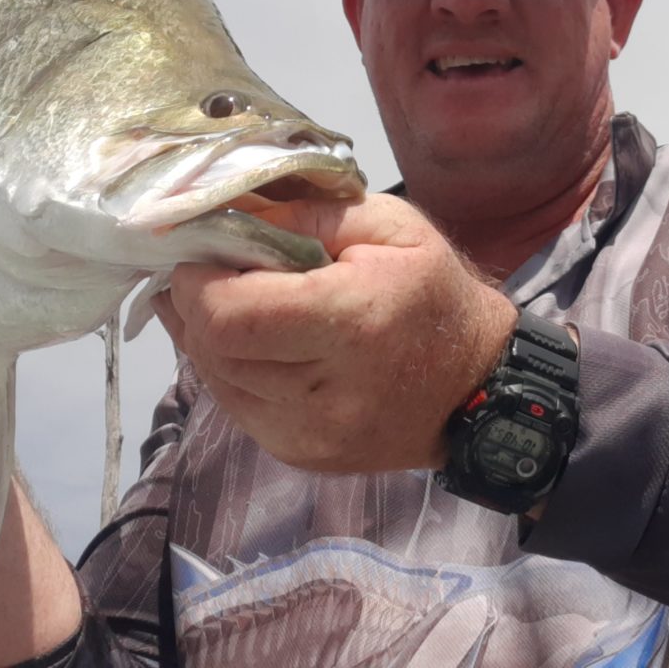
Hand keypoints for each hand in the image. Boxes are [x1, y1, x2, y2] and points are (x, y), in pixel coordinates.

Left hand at [152, 194, 516, 473]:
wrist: (475, 386)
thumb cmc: (431, 292)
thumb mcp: (386, 225)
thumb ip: (305, 213)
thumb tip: (226, 212)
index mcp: (352, 322)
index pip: (231, 315)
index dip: (196, 282)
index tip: (201, 249)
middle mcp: (326, 391)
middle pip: (213, 349)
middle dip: (192, 304)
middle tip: (206, 269)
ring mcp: (310, 434)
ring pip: (214, 380)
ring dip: (205, 336)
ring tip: (225, 299)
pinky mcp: (300, 455)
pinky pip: (234, 406)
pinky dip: (228, 368)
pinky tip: (251, 341)